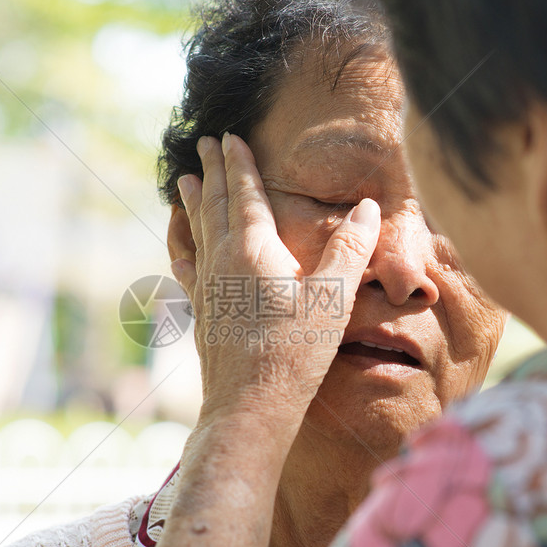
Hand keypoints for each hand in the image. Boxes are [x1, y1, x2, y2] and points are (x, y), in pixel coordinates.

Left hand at [172, 133, 380, 440]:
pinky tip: (177, 249)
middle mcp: (222, 262)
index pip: (244, 193)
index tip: (228, 137)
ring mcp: (206, 289)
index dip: (238, 163)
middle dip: (210, 172)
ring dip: (192, 204)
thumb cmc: (294, 356)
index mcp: (252, 251)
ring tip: (180, 183)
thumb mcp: (332, 299)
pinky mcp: (202, 313)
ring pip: (197, 233)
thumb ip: (350, 249)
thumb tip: (368, 207)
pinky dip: (182, 249)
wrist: (249, 409)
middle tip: (201, 145)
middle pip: (213, 205)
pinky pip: (187, 268)